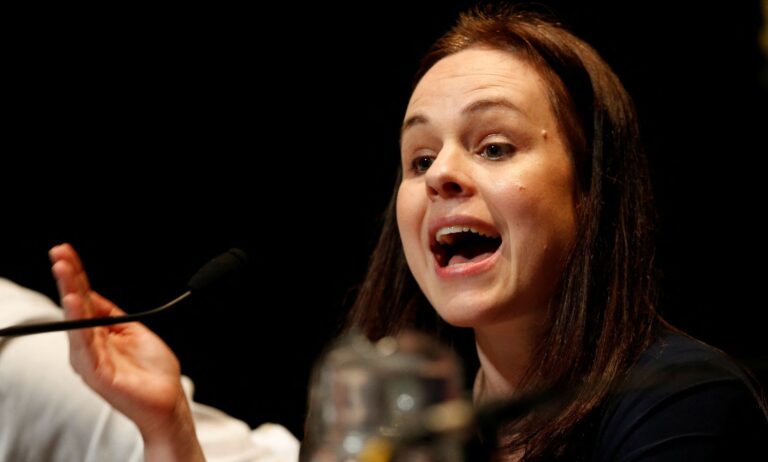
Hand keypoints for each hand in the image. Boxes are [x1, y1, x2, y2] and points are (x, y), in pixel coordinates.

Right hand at [49, 243, 203, 460]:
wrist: (168, 399)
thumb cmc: (152, 370)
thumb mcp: (133, 330)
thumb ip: (111, 314)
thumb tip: (91, 295)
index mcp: (97, 335)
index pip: (83, 299)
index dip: (76, 275)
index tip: (66, 252)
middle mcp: (88, 346)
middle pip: (75, 306)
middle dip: (68, 278)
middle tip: (60, 254)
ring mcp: (90, 360)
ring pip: (75, 321)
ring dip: (70, 293)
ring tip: (64, 271)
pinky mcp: (96, 373)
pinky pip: (84, 344)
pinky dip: (79, 322)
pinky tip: (75, 304)